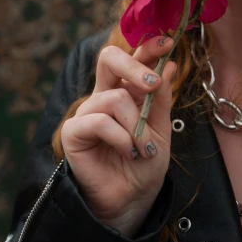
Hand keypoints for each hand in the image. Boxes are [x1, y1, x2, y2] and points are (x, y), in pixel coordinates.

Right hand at [60, 36, 175, 236]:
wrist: (132, 198)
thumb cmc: (145, 161)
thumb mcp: (160, 127)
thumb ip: (160, 97)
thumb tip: (168, 63)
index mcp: (126, 90)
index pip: (132, 59)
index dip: (147, 47)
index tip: (167, 43)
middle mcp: (104, 95)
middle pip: (108, 58)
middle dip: (134, 65)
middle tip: (153, 85)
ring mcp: (87, 112)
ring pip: (114, 98)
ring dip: (136, 126)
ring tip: (145, 149)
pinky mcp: (74, 132)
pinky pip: (100, 122)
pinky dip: (121, 138)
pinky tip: (128, 152)